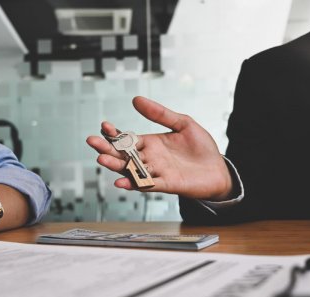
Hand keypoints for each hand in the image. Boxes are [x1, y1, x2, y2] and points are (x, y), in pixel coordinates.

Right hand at [86, 96, 233, 199]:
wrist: (218, 168)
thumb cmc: (201, 147)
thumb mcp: (182, 123)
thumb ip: (160, 114)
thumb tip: (136, 100)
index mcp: (151, 143)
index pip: (127, 138)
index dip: (114, 133)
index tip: (103, 125)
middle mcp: (149, 158)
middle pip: (123, 154)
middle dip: (107, 148)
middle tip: (92, 142)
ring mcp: (156, 172)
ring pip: (130, 170)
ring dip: (115, 166)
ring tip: (101, 159)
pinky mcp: (167, 184)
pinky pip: (146, 184)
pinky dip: (133, 183)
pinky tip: (120, 181)